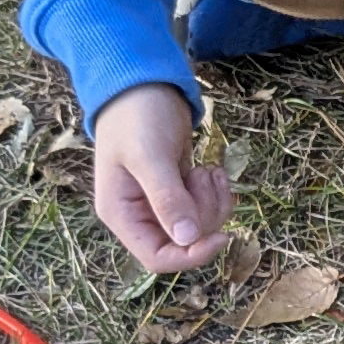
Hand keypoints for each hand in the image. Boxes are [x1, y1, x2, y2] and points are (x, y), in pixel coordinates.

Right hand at [93, 83, 231, 273]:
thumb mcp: (150, 156)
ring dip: (213, 201)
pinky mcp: (179, 192)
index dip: (191, 255)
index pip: (157, 258)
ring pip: (200, 227)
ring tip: (206, 169)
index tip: (222, 235)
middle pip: (185, 243)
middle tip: (203, 177)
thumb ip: (166, 197)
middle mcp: (139, 216)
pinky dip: (216, 192)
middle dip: (205, 214)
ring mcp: (160, 205)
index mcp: (121, 215)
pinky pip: (206, 209)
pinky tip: (210, 169)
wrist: (144, 85)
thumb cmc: (138, 117)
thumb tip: (187, 238)